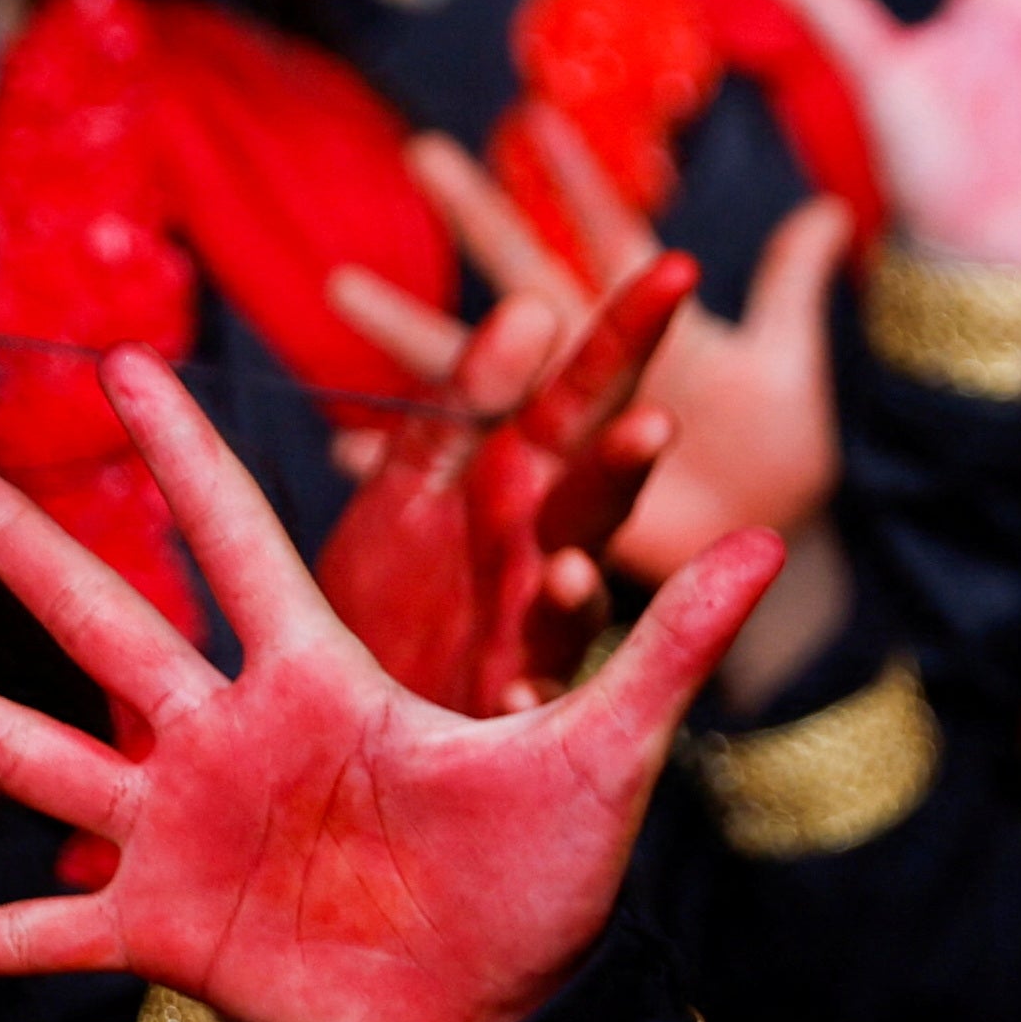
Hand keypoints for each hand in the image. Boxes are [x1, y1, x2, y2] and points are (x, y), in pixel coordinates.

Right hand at [0, 349, 779, 1021]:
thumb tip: (773, 538)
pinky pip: (46, 934)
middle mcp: (236, 740)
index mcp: (328, 683)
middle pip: (111, 625)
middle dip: (29, 552)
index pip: (242, 544)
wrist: (516, 1016)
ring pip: (40, 755)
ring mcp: (187, 833)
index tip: (123, 369)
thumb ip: (668, 641)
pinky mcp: (168, 933)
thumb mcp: (605, 750)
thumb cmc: (558, 878)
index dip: (187, 460)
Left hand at [314, 256, 684, 717]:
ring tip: (571, 573)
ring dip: (579, 594)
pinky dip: (515, 709)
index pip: (581, 399)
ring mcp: (523, 642)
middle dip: (619, 469)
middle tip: (655, 428)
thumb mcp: (412, 490)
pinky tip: (510, 701)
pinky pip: (512, 715)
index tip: (679, 269)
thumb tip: (532, 308)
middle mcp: (537, 560)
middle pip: (590, 503)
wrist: (341, 752)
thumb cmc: (388, 613)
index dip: (625, 339)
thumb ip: (463, 406)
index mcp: (521, 490)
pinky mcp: (493, 720)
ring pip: (570, 611)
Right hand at [338, 120, 848, 579]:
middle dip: (478, 215)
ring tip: (341, 286)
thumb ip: (792, 287)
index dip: (576, 179)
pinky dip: (400, 465)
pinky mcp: (532, 495)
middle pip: (524, 279)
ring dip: (405, 330)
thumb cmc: (778, 458)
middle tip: (424, 150)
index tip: (536, 111)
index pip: (605, 236)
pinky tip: (346, 446)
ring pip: (465, 373)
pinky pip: (453, 481)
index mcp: (646, 331)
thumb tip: (831, 208)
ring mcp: (552, 429)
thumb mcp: (785, 368)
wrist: (758, 552)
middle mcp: (587, 366)